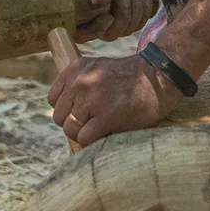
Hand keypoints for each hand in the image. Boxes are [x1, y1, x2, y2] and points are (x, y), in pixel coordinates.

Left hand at [49, 54, 180, 147]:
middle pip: (59, 117)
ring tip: (100, 127)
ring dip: (83, 134)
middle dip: (74, 123)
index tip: (82, 110)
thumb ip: (77, 84)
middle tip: (93, 121)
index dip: (67, 109)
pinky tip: (105, 133)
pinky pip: (84, 139)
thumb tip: (63, 114)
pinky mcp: (105, 117)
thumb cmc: (128, 78)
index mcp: (74, 69)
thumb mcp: (97, 69)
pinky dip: (92, 141)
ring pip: (70, 130)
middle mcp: (79, 83)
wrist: (157, 78)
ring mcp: (91, 100)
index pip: (53, 99)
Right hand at [71, 0, 154, 41]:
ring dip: (138, 7)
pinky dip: (150, 3)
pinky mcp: (137, 14)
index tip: (108, 16)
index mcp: (82, 11)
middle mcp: (99, 19)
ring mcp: (119, 19)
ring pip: (132, 28)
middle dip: (124, 15)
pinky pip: (147, 18)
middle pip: (112, 34)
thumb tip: (99, 2)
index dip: (97, 31)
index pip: (83, 35)